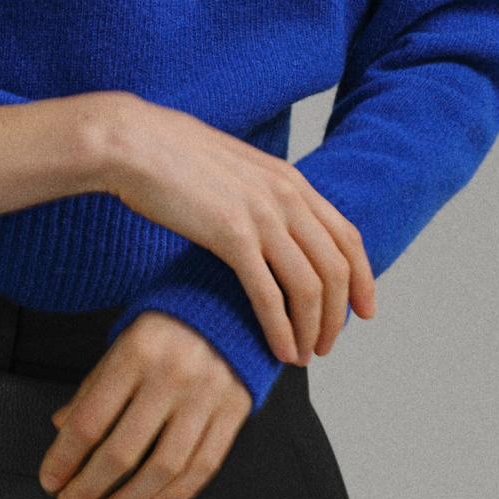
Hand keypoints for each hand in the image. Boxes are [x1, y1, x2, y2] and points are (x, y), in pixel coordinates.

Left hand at [38, 312, 252, 498]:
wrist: (235, 300)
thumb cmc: (172, 323)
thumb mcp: (124, 341)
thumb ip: (94, 387)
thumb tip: (61, 427)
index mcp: (136, 353)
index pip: (90, 420)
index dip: (65, 457)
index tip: (51, 480)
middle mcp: (172, 376)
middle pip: (122, 450)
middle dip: (90, 487)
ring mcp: (206, 396)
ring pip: (164, 466)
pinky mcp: (235, 410)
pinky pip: (205, 464)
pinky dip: (178, 494)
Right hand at [88, 94, 375, 366]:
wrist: (135, 143)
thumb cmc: (172, 156)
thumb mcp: (236, 168)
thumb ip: (261, 193)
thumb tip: (270, 219)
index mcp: (291, 181)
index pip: (347, 238)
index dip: (363, 279)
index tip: (364, 311)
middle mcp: (286, 197)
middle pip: (335, 269)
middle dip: (337, 316)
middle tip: (327, 345)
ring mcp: (262, 216)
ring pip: (309, 287)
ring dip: (312, 329)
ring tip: (304, 355)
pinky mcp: (231, 236)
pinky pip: (269, 294)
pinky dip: (280, 329)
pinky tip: (280, 350)